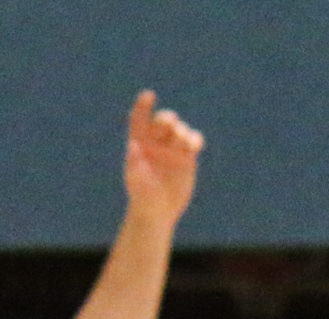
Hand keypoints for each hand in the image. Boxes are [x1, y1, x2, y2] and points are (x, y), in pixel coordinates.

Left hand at [121, 91, 202, 226]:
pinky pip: (194, 141)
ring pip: (180, 130)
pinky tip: (194, 145)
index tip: (148, 96)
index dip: (143, 105)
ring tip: (183, 141)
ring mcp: (172, 147)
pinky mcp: (187, 156)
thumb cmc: (141, 196)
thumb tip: (133, 146)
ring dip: (182, 132)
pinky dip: (195, 140)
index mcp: (139, 141)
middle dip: (167, 119)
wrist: (157, 212)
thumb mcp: (136, 181)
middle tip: (170, 123)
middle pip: (163, 121)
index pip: (140, 118)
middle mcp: (156, 141)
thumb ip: (134, 163)